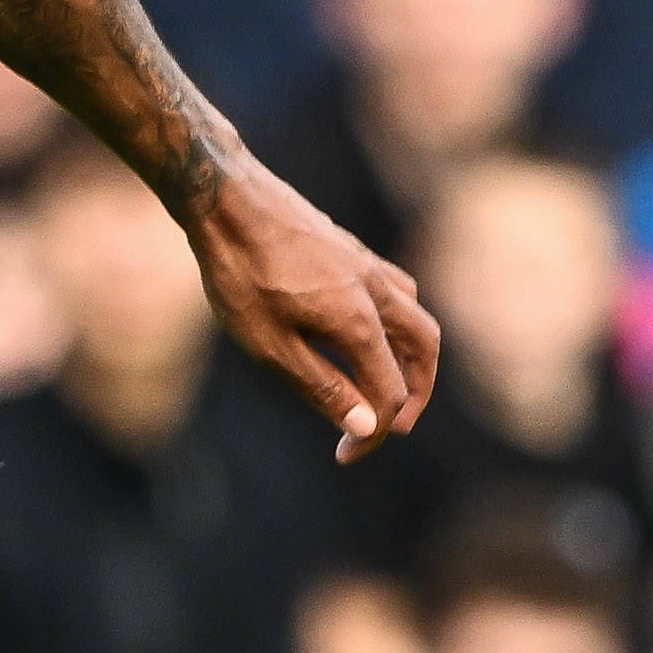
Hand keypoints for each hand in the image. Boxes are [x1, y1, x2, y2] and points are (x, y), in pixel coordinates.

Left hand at [191, 160, 440, 463]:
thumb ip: (322, 387)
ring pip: (416, 316)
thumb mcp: (270, 345)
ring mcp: (367, 266)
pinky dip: (397, 323)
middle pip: (425, 351)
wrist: (226, 197)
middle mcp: (376, 292)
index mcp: (359, 323)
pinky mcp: (351, 250)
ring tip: (387, 382)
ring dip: (413, 356)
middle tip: (394, 426)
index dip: (373, 434)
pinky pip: (396, 291)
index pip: (389, 394)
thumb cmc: (240, 273)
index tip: (343, 455)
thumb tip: (367, 426)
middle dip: (417, 394)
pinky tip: (366, 330)